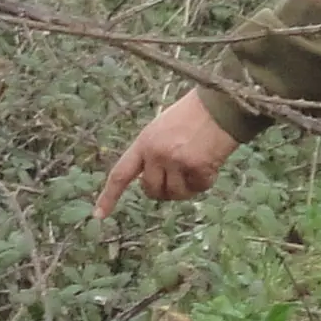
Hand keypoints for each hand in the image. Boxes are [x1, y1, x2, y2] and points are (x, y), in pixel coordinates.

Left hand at [95, 90, 241, 214]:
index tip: (99, 215)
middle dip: (164, 190)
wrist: (220, 106)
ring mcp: (176, 161)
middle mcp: (156, 153)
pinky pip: (198, 189)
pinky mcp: (197, 168)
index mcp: (144, 142)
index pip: (120, 173)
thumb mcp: (162, 129)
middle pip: (152, 191)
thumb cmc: (193, 115)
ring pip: (176, 194)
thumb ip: (152, 154)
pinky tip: (210, 162)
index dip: (109, 196)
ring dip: (187, 187)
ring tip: (197, 164)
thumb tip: (152, 184)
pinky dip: (205, 181)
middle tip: (178, 175)